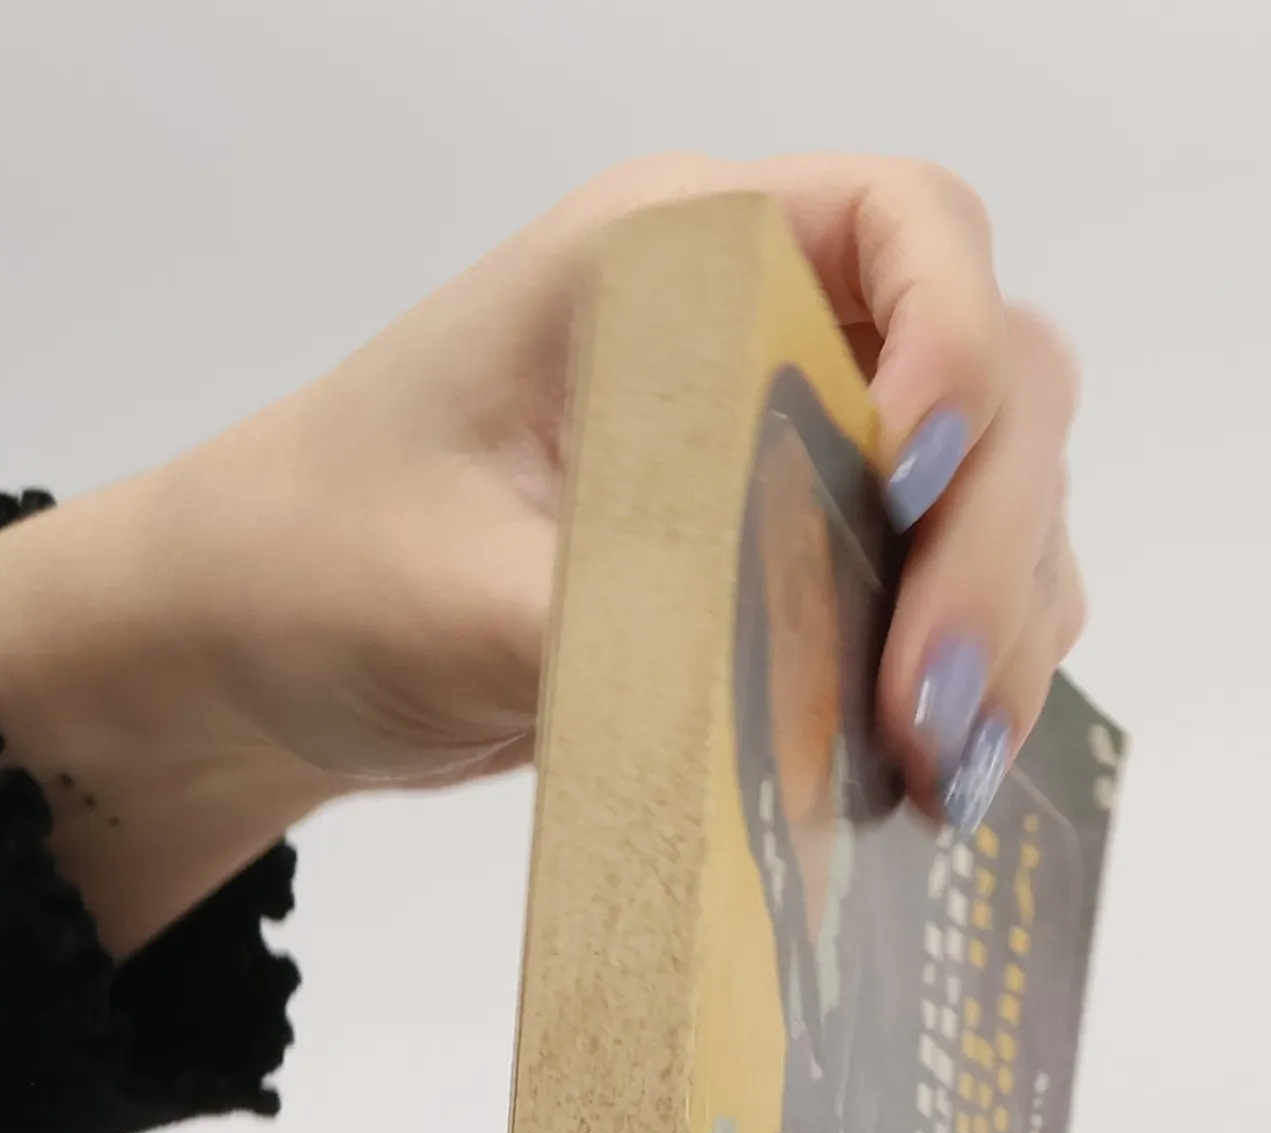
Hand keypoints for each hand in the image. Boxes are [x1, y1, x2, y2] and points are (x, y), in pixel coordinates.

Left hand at [0, 153, 1086, 957]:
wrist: (269, 651)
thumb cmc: (319, 564)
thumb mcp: (461, 594)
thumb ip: (638, 634)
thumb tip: (817, 705)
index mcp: (674, 262)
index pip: (907, 225)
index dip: (961, 335)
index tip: (918, 475)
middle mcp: (763, 338)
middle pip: (998, 387)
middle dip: (993, 544)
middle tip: (929, 704)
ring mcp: (792, 454)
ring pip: (996, 505)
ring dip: (1001, 629)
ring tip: (945, 765)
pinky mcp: (794, 568)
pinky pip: (942, 600)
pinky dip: (965, 678)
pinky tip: (931, 769)